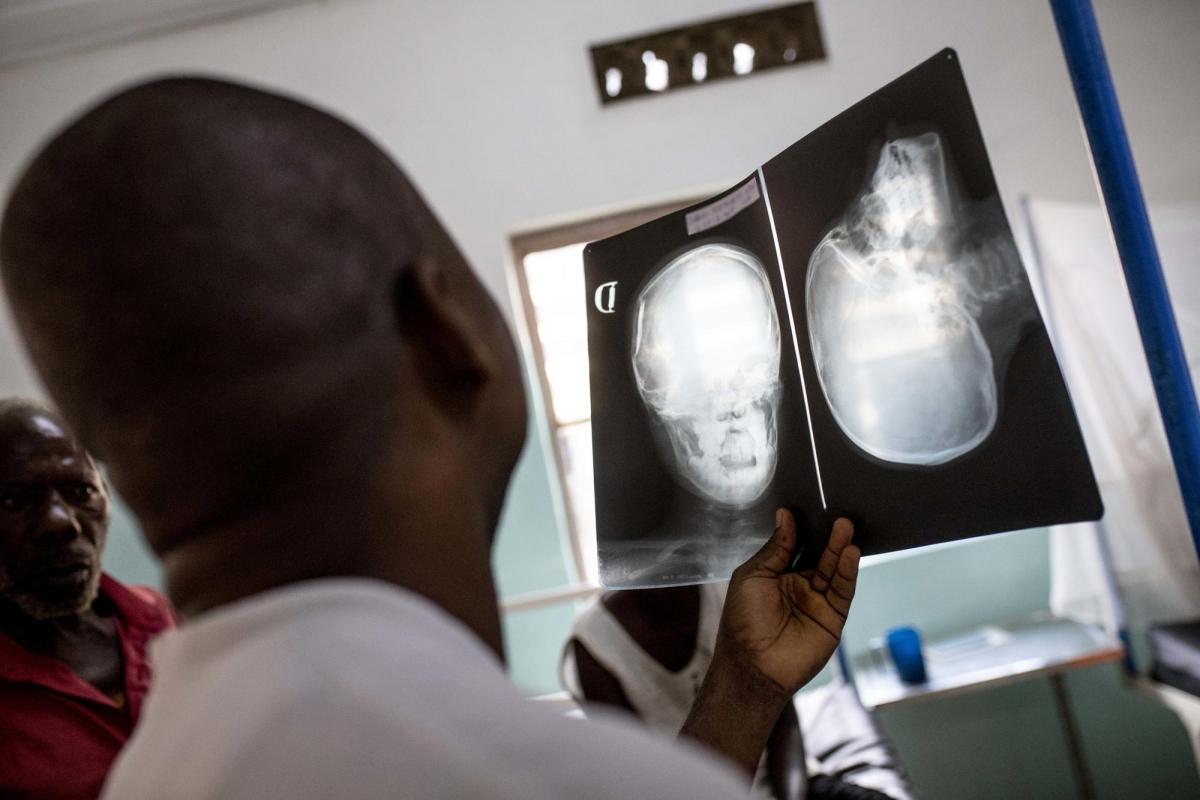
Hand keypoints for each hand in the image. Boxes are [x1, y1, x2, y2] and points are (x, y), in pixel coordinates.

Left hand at [680, 511, 859, 776]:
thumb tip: (785, 516)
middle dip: (828, 537)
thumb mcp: (753, 576)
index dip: (803, 528)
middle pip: (818, 555)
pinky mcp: (832, 618)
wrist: (752, 666)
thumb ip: (776, 548)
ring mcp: (816, 601)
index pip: (795, 545)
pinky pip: (842, 591)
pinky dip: (848, 572)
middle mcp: (798, 585)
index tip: (811, 506)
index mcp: (775, 574)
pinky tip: (851, 554)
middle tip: (838, 516)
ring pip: (833, 570)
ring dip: (840, 550)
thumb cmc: (743, 620)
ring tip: (846, 527)